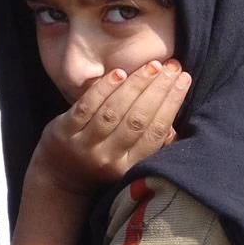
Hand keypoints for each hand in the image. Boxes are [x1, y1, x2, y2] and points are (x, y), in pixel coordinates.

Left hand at [28, 59, 191, 196]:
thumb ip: (152, 144)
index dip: (171, 104)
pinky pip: (86, 107)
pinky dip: (103, 89)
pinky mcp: (63, 132)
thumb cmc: (104, 162)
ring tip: (152, 66)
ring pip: (113, 112)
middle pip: (137, 120)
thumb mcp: (130, 160)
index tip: (184, 79)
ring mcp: (84, 146)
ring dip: (135, 86)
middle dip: (158, 90)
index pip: (156, 132)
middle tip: (172, 67)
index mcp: (129, 167)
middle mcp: (108, 158)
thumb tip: (176, 126)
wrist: (60, 178)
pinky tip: (119, 73)